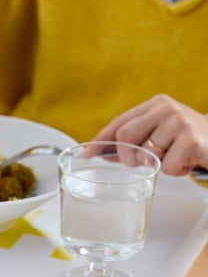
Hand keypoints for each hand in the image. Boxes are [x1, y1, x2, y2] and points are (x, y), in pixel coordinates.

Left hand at [90, 94, 207, 175]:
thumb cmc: (188, 140)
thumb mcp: (159, 134)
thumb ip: (133, 141)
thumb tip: (102, 153)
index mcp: (155, 105)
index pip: (118, 123)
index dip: (99, 140)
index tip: (86, 154)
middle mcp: (166, 109)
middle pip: (124, 137)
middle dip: (127, 157)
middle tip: (142, 163)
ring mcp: (179, 123)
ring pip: (144, 155)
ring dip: (155, 165)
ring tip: (172, 158)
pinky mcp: (191, 140)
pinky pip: (165, 167)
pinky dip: (173, 171)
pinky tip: (184, 163)